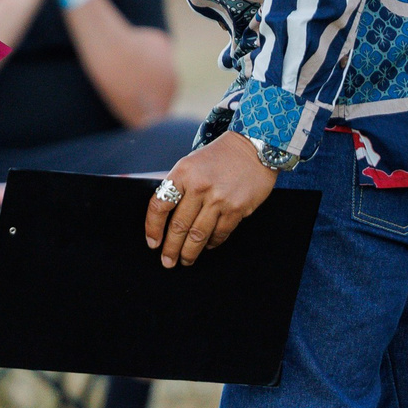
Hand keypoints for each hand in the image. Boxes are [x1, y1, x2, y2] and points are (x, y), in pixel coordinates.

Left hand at [146, 131, 278, 267]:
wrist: (254, 146)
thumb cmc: (219, 157)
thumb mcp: (191, 163)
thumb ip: (178, 186)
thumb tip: (163, 217)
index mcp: (183, 173)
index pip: (159, 206)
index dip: (153, 228)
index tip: (153, 243)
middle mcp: (200, 186)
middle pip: (178, 226)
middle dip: (171, 248)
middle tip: (167, 261)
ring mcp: (220, 199)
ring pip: (199, 235)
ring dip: (190, 252)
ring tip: (185, 260)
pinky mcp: (237, 208)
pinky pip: (220, 233)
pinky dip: (212, 243)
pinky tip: (207, 246)